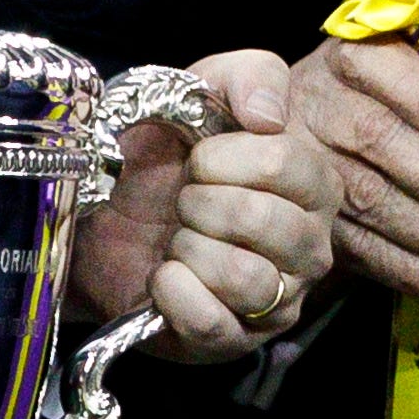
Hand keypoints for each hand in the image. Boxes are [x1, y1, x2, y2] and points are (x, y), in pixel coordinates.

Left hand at [73, 49, 342, 362]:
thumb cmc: (165, 157)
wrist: (104, 219)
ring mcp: (279, 301)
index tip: (196, 159)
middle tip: (183, 202)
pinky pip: (209, 319)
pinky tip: (164, 277)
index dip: (224, 157)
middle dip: (201, 203)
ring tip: (177, 242)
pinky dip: (172, 292)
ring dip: (188, 250)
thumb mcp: (203, 91)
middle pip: (266, 222)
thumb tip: (268, 117)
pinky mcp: (236, 341)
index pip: (287, 164)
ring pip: (244, 277)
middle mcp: (311, 248)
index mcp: (314, 186)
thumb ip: (250, 76)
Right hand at [282, 39, 418, 304]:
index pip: (370, 64)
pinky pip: (358, 246)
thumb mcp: (408, 69)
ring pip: (366, 199)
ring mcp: (308, 163)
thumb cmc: (389, 99)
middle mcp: (319, 105)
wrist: (314, 133)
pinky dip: (410, 270)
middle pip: (374, 137)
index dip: (410, 90)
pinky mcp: (313, 218)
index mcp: (348, 60)